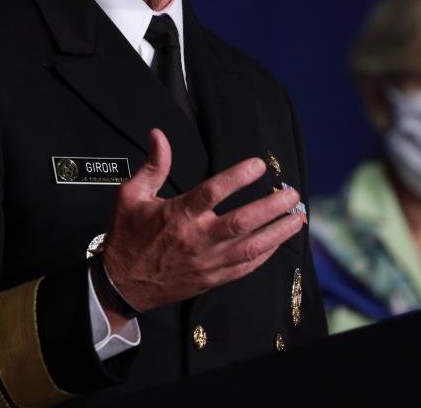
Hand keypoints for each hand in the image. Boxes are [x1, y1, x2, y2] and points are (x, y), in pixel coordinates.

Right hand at [100, 128, 303, 325]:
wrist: (123, 284)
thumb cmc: (127, 237)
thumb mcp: (131, 196)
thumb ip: (153, 166)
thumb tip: (159, 136)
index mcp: (178, 215)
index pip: (213, 192)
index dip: (238, 177)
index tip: (259, 165)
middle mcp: (197, 239)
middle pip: (242, 222)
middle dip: (271, 207)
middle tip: (291, 193)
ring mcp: (207, 261)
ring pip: (251, 247)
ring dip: (278, 232)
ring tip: (297, 217)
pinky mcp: (212, 278)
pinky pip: (246, 267)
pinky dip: (265, 254)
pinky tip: (278, 241)